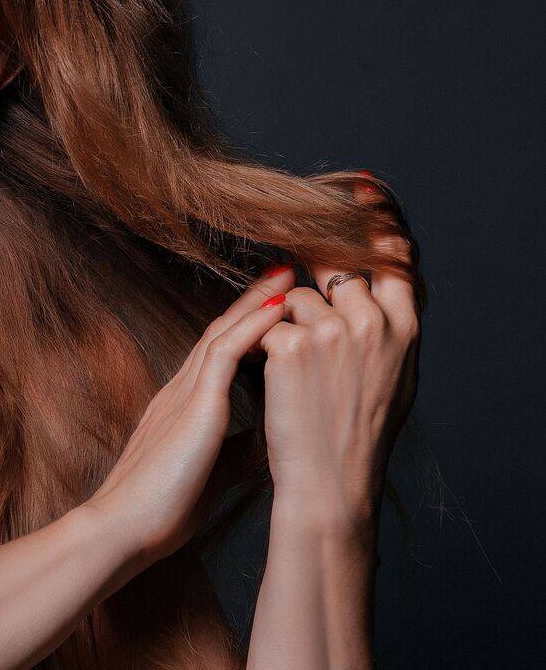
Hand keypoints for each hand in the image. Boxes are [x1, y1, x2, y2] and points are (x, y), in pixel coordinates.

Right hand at [86, 264, 298, 567]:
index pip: (218, 355)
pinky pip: (223, 354)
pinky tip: (277, 307)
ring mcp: (183, 394)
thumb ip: (235, 452)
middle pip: (221, 331)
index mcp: (183, 408)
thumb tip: (268, 444)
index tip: (275, 304)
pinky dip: (251, 327)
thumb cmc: (160, 512)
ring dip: (257, 301)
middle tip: (284, 270)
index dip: (246, 326)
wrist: (123, 529)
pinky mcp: (192, 407)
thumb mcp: (210, 474)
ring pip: (222, 333)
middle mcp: (180, 390)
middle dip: (253, 300)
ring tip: (287, 274)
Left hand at [258, 179, 421, 525]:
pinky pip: (267, 317)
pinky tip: (272, 378)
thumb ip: (385, 322)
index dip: (378, 216)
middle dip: (313, 268)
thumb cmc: (354, 433)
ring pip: (294, 292)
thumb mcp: (391, 374)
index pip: (397, 253)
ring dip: (284, 322)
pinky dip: (262, 341)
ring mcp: (336, 331)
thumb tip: (371, 276)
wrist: (329, 485)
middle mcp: (377, 322)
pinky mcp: (293, 344)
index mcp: (407, 329)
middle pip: (336, 263)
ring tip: (295, 375)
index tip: (362, 184)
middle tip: (296, 285)